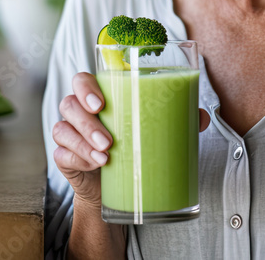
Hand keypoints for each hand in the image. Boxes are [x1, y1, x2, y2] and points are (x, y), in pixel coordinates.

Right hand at [51, 72, 211, 208]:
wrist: (117, 184)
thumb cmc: (134, 143)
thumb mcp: (154, 127)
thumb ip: (177, 117)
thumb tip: (202, 117)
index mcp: (99, 95)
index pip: (82, 80)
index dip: (86, 88)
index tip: (101, 104)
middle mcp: (79, 111)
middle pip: (69, 104)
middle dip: (87, 122)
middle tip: (109, 140)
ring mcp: (69, 133)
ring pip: (63, 129)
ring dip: (83, 142)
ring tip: (105, 157)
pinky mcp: (64, 157)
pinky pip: (62, 154)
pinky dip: (77, 159)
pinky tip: (94, 166)